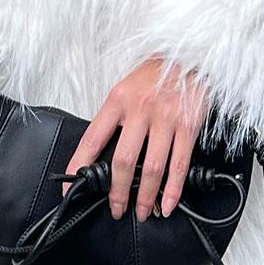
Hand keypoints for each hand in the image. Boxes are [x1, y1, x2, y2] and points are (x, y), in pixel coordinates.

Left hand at [61, 58, 208, 220]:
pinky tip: (167, 203)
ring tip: (142, 211)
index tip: (73, 187)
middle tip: (116, 209)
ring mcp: (166, 118)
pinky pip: (179, 164)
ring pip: (152, 168)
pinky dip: (173, 189)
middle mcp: (140, 109)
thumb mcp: (126, 88)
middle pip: (124, 161)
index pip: (92, 140)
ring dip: (145, 197)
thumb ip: (115, 116)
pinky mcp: (188, 124)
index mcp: (118, 100)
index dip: (80, 167)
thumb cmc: (156, 73)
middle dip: (117, 192)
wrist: (190, 53)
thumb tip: (103, 152)